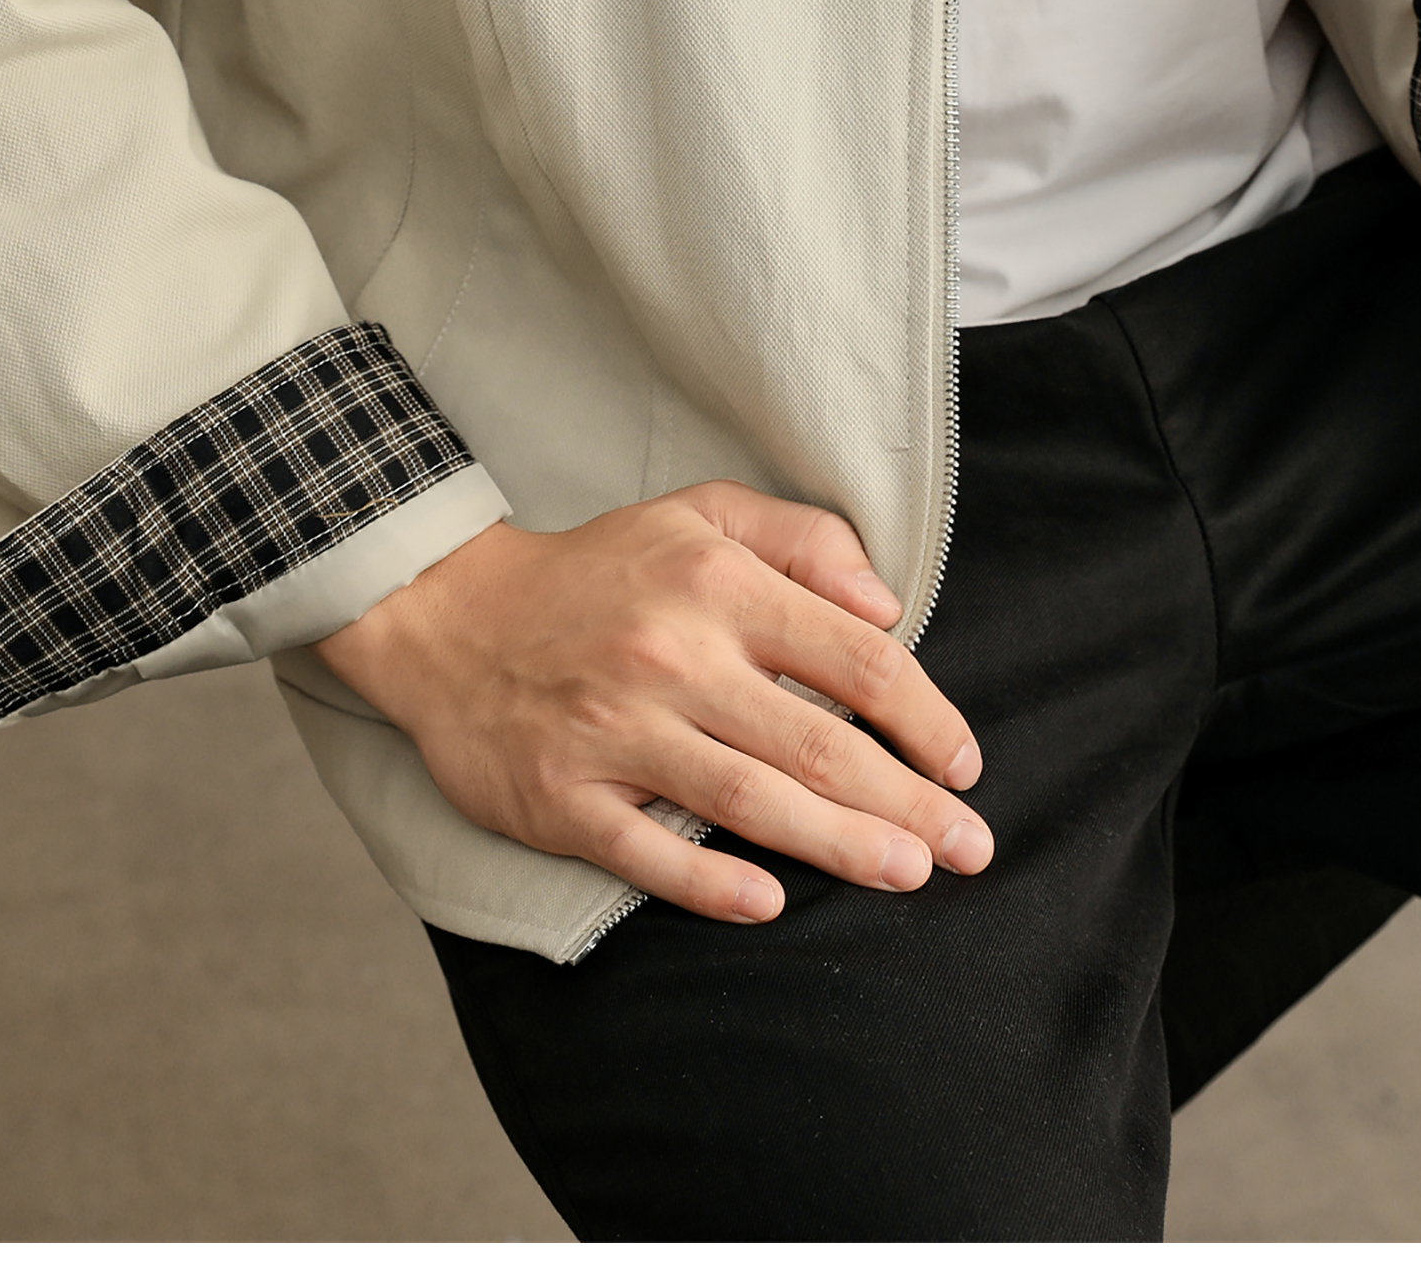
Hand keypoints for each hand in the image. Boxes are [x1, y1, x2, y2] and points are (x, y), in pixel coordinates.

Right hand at [315, 483, 991, 923]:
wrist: (449, 614)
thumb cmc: (600, 571)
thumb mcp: (703, 515)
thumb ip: (806, 541)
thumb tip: (888, 604)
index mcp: (720, 586)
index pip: (854, 657)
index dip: (925, 717)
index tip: (964, 763)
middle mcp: (675, 657)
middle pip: (816, 742)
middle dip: (908, 801)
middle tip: (971, 849)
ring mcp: (615, 731)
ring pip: (749, 800)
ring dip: (839, 844)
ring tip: (910, 875)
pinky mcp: (562, 796)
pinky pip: (646, 851)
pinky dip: (709, 881)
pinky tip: (771, 905)